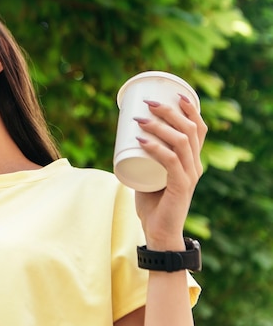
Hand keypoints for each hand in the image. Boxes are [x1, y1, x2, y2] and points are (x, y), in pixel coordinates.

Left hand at [133, 94, 206, 249]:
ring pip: (181, 142)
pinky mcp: (180, 187)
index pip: (199, 128)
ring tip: (139, 118)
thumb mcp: (149, 174)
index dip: (190, 109)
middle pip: (190, 129)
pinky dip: (156, 148)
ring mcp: (189, 176)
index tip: (174, 93)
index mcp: (192, 160)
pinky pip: (171, 162)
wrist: (158, 232)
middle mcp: (195, 165)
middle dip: (169, 111)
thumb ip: (143, 159)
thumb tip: (127, 139)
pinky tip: (142, 140)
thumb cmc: (152, 203)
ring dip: (159, 126)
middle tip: (147, 102)